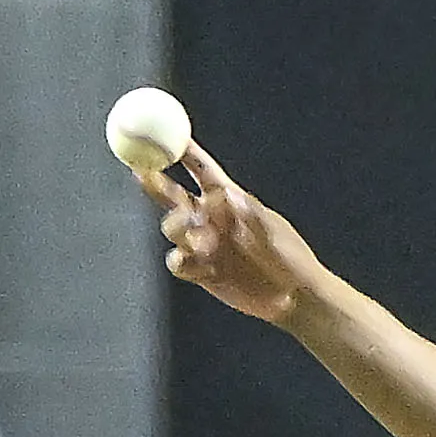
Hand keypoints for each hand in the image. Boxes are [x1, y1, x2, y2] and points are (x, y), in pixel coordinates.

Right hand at [144, 145, 323, 325]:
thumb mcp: (275, 233)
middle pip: (174, 196)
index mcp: (230, 201)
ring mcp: (203, 246)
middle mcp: (212, 220)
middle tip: (143, 175)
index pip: (202, 171)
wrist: (292, 298)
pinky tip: (196, 265)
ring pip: (172, 228)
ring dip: (177, 227)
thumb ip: (250, 215)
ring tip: (201, 241)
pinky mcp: (200, 272)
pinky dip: (181, 261)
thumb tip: (226, 195)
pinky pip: (178, 262)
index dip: (185, 153)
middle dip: (155, 182)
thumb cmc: (291, 258)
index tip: (167, 138)